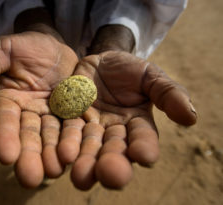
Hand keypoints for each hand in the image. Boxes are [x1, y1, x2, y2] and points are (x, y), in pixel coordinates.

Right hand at [0, 31, 77, 187]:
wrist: (56, 47)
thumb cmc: (28, 46)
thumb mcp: (4, 51)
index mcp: (9, 101)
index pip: (4, 121)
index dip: (3, 138)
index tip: (5, 157)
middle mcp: (30, 113)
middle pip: (28, 137)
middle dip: (29, 157)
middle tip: (30, 178)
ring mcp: (52, 116)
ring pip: (52, 137)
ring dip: (52, 155)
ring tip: (54, 171)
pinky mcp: (73, 114)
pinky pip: (75, 128)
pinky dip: (75, 142)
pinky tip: (76, 155)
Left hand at [58, 51, 196, 189]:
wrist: (101, 62)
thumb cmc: (131, 70)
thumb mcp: (152, 76)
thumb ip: (168, 94)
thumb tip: (190, 117)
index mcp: (137, 124)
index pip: (143, 139)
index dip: (144, 147)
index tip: (144, 157)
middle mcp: (113, 132)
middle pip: (113, 150)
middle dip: (111, 163)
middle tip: (109, 175)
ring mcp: (90, 126)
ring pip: (88, 146)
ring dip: (85, 161)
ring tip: (81, 175)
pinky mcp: (69, 118)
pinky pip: (66, 131)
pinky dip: (64, 142)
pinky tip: (62, 154)